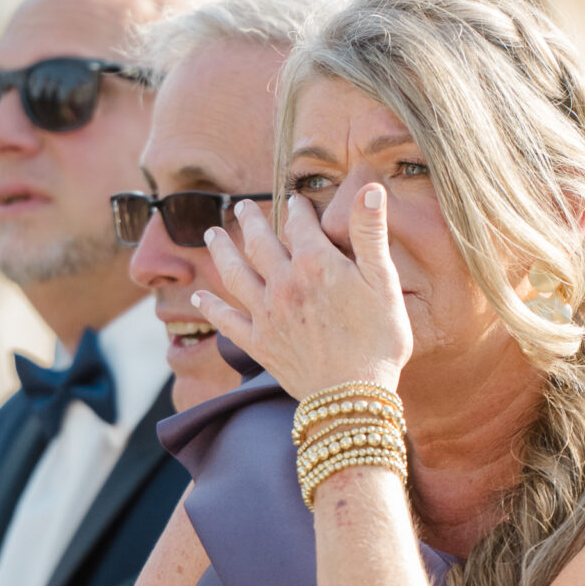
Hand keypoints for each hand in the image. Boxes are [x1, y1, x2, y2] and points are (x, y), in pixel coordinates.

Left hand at [197, 189, 410, 399]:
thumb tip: (371, 189)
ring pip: (234, 273)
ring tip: (211, 233)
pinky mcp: (258, 344)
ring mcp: (266, 314)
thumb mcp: (384, 283)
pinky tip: (200, 298)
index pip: (300, 224)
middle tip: (241, 207)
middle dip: (251, 221)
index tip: (295, 201)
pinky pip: (227, 321)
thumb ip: (370, 234)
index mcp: (315, 264)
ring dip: (221, 251)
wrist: (352, 397)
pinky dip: (212, 308)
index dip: (298, 210)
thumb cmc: (378, 341)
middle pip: (260, 242)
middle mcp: (284, 283)